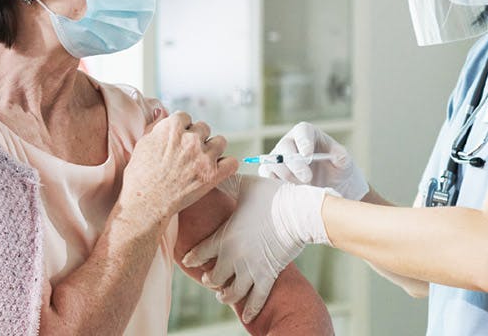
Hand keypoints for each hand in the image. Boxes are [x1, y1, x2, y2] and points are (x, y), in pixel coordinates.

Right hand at [121, 111, 238, 225]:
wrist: (146, 203)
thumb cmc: (140, 176)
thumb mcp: (142, 144)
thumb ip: (155, 126)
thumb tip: (162, 113)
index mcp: (172, 127)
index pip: (185, 117)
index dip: (182, 128)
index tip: (179, 139)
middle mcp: (190, 139)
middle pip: (204, 128)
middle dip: (197, 138)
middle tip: (188, 153)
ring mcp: (204, 157)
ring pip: (220, 142)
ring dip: (213, 149)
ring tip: (202, 160)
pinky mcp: (213, 174)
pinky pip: (232, 162)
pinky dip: (226, 166)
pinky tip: (217, 169)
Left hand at [181, 177, 331, 322]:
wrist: (300, 212)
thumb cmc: (272, 196)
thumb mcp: (244, 186)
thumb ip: (225, 183)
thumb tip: (213, 172)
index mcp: (224, 237)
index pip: (199, 254)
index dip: (191, 259)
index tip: (187, 261)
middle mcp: (234, 257)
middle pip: (213, 278)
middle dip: (209, 280)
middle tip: (208, 279)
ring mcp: (251, 269)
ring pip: (232, 293)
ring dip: (225, 296)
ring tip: (222, 296)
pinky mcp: (269, 275)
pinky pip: (257, 298)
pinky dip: (251, 309)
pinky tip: (246, 316)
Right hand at [263, 122, 368, 199]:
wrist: (329, 187)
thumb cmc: (336, 170)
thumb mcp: (344, 163)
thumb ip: (342, 157)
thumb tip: (338, 156)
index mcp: (308, 134)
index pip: (302, 132)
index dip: (303, 141)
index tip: (308, 155)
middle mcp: (290, 143)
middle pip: (284, 147)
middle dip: (295, 164)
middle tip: (307, 178)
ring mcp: (279, 157)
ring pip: (273, 162)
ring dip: (286, 175)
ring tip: (302, 185)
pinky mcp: (272, 172)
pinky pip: (266, 175)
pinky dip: (275, 182)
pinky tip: (290, 189)